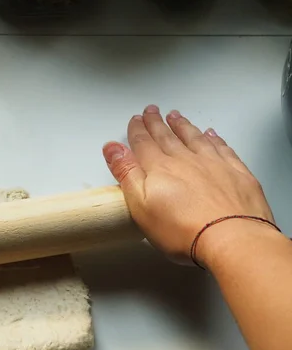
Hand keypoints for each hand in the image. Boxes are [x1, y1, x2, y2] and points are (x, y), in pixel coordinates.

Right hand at [103, 105, 273, 264]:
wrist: (231, 238)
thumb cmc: (183, 230)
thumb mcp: (141, 206)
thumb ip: (126, 173)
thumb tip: (112, 147)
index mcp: (160, 168)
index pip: (144, 144)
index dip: (137, 131)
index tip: (135, 120)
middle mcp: (186, 160)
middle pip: (167, 137)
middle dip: (157, 123)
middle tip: (151, 111)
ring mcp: (213, 164)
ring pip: (194, 138)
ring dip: (183, 126)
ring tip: (176, 116)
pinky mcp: (237, 174)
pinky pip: (222, 148)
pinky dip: (214, 139)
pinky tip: (211, 134)